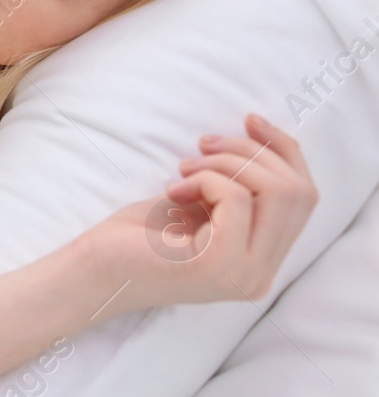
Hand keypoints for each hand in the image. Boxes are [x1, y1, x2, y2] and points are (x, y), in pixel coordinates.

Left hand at [76, 112, 317, 317]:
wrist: (91, 271)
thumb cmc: (134, 236)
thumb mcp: (196, 205)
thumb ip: (234, 188)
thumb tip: (259, 140)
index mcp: (261, 261)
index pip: (304, 199)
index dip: (283, 151)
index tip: (249, 121)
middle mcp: (261, 275)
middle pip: (298, 192)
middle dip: (251, 152)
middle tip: (202, 145)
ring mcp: (243, 275)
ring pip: (277, 193)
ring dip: (227, 163)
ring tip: (184, 167)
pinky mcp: (217, 265)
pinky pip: (237, 200)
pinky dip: (207, 179)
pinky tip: (173, 190)